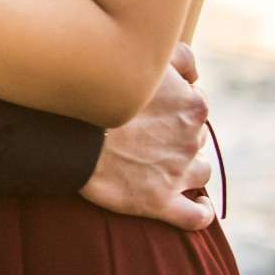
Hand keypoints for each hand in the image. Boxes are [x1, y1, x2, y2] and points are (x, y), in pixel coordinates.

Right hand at [81, 42, 214, 230]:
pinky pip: (195, 216)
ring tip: (166, 165)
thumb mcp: (146, 59)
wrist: (73, 131)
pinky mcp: (161, 201)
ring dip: (189, 168)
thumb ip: (180, 58)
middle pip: (197, 136)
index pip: (196, 103)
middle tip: (150, 133)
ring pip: (201, 171)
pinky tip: (199, 207)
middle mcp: (192, 139)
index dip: (176, 103)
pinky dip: (201, 213)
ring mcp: (178, 173)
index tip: (155, 107)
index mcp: (192, 104)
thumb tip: (196, 73)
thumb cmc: (105, 90)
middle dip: (179, 135)